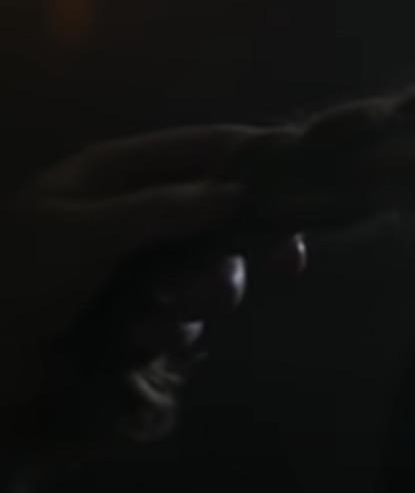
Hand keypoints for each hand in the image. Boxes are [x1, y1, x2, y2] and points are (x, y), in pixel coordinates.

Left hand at [0, 126, 303, 457]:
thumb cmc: (15, 277)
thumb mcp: (84, 232)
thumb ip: (163, 208)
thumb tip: (237, 193)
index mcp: (116, 174)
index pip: (205, 148)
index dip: (258, 160)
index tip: (308, 184)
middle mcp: (135, 213)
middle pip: (223, 215)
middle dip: (237, 248)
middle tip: (279, 266)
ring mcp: (137, 266)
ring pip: (210, 273)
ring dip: (201, 299)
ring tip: (163, 321)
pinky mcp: (135, 315)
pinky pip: (185, 319)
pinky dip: (172, 333)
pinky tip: (141, 344)